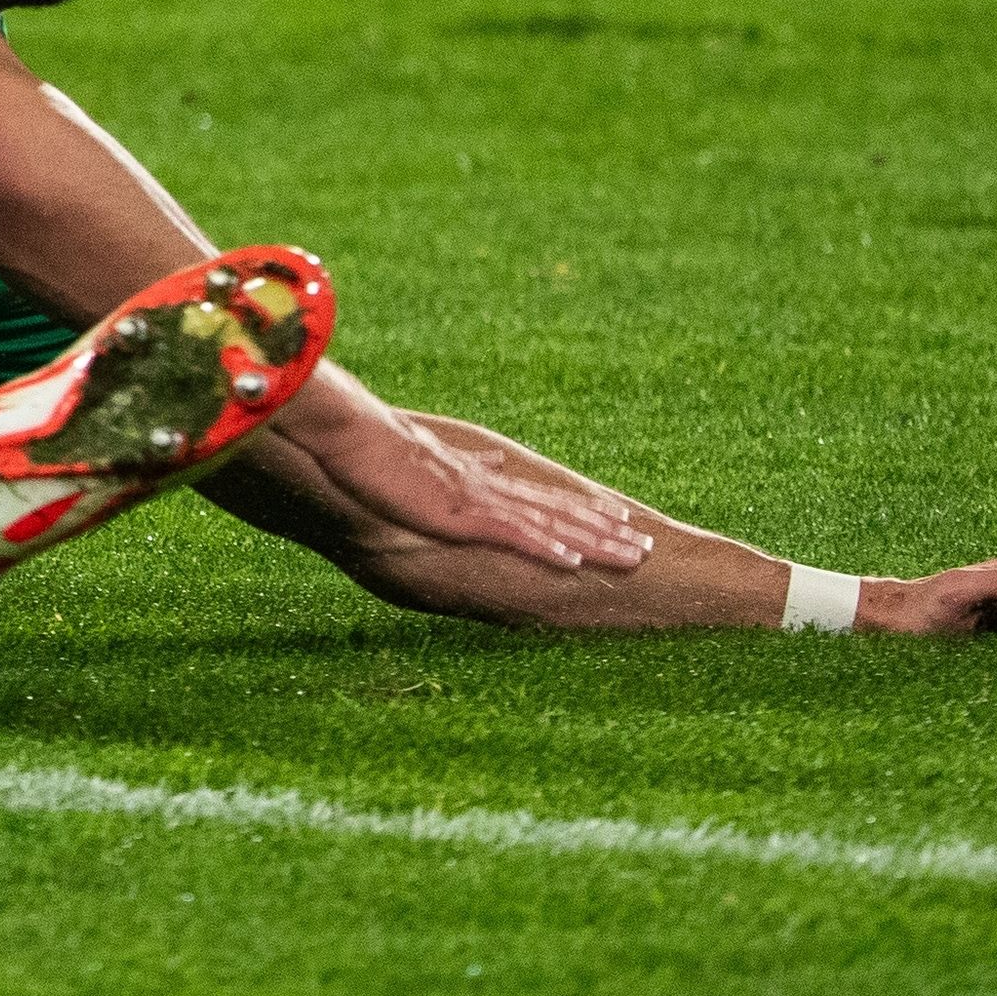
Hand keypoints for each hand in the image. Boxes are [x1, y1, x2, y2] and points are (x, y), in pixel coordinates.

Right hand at [284, 372, 653, 571]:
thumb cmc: (377, 447)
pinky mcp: (462, 513)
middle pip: (560, 511)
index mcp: (478, 480)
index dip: (581, 508)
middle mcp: (489, 489)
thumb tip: (494, 457)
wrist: (351, 434)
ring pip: (551, 523)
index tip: (615, 515)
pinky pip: (514, 535)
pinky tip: (575, 560)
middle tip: (644, 543)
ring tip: (633, 554)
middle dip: (606, 528)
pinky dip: (547, 547)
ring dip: (595, 540)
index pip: (541, 497)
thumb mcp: (428, 457)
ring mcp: (478, 502)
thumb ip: (464, 462)